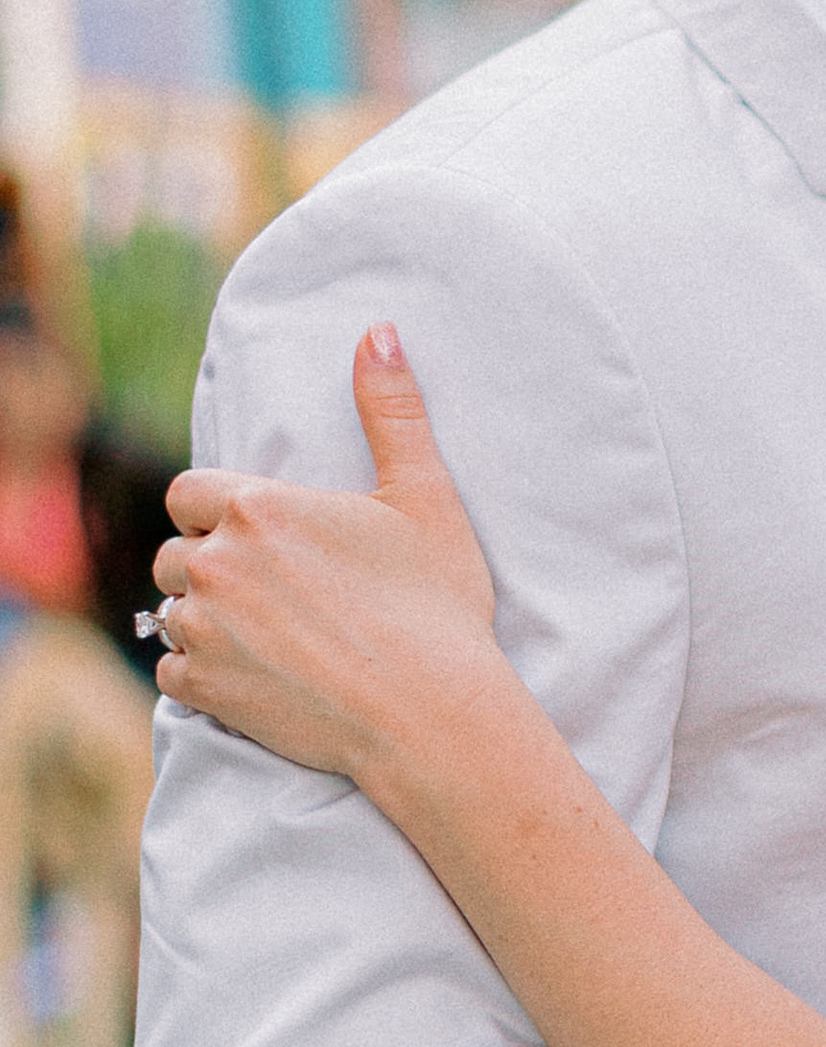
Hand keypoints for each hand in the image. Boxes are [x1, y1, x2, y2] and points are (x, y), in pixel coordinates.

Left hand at [155, 326, 501, 785]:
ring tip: (264, 634)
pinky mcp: (202, 687)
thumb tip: (380, 332)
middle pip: (178, 552)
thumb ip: (391, 411)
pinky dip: (200, 672)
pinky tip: (253, 675)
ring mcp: (202, 628)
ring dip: (204, 618)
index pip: (189, 492)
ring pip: (169, 611)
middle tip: (272, 591)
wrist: (432, 714)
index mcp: (257, 507)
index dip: (219, 511)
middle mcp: (215, 562)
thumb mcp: (424, 497)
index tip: (261, 535)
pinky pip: (170, 669)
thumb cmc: (435, 605)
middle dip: (212, 566)